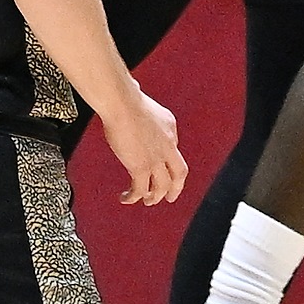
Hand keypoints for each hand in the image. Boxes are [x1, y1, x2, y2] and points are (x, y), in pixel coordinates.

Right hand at [105, 89, 186, 205]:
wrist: (123, 104)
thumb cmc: (128, 101)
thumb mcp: (146, 106)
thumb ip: (145, 114)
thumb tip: (136, 102)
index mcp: (171, 129)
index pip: (173, 150)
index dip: (167, 162)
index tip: (159, 167)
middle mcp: (168, 145)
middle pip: (179, 174)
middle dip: (175, 188)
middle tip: (169, 197)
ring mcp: (156, 158)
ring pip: (162, 186)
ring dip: (154, 197)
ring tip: (147, 202)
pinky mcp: (141, 167)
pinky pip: (140, 189)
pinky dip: (134, 197)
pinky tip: (126, 198)